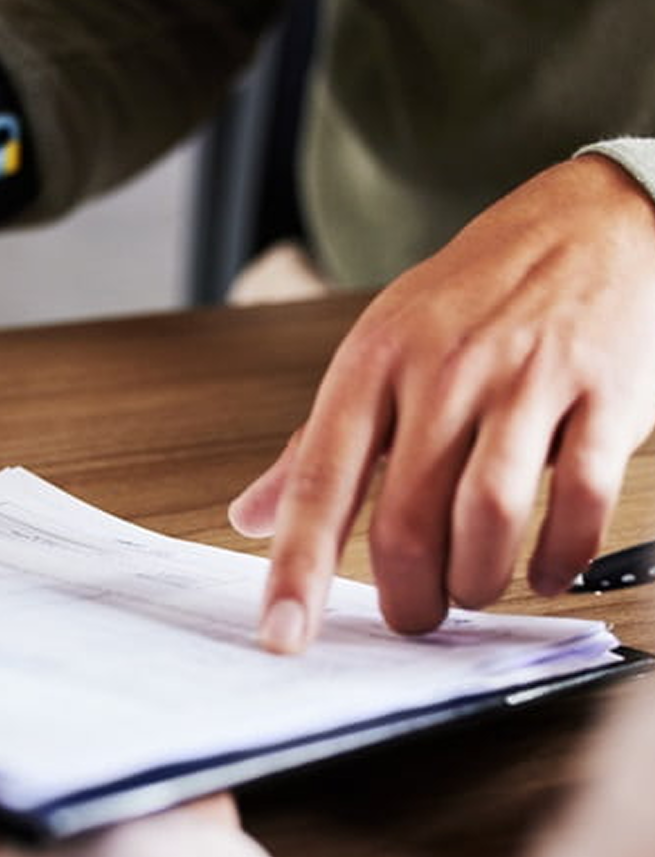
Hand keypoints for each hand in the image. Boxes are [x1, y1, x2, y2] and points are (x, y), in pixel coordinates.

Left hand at [230, 156, 654, 649]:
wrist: (593, 219)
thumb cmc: (475, 294)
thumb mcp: (380, 349)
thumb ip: (316, 445)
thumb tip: (250, 518)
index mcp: (374, 361)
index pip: (321, 480)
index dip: (297, 569)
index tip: (283, 637)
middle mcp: (444, 370)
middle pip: (407, 519)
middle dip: (408, 595)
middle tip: (413, 614)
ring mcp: (528, 379)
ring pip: (489, 517)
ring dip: (478, 581)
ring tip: (472, 588)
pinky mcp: (606, 393)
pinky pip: (580, 501)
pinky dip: (561, 556)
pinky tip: (546, 568)